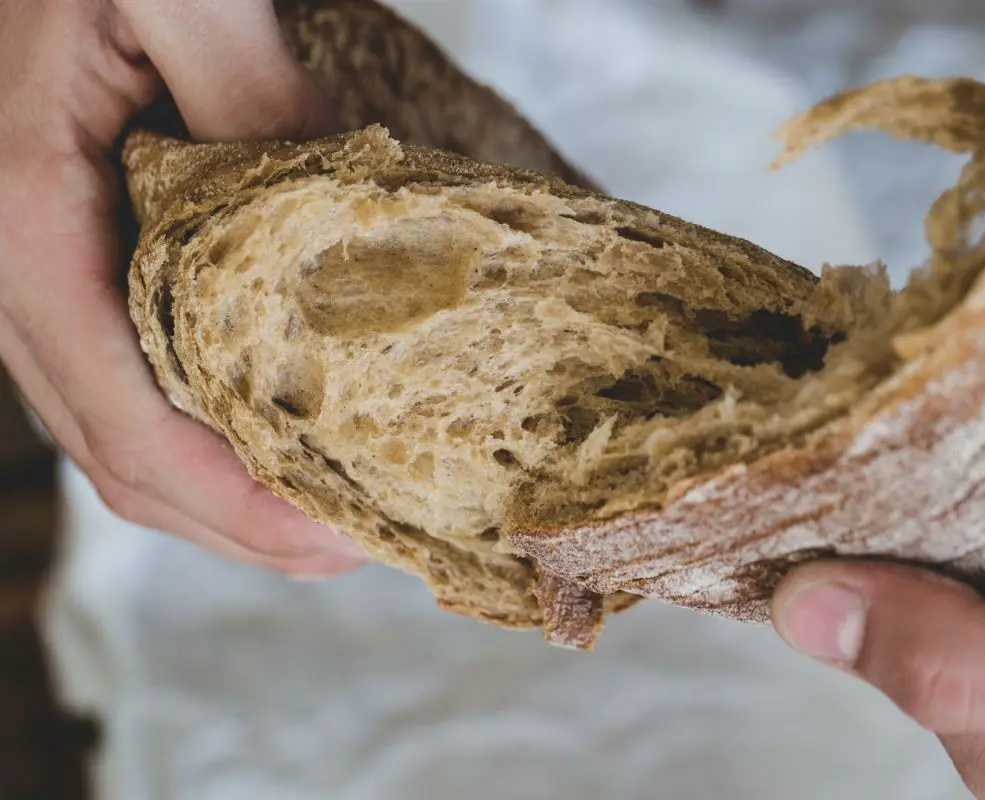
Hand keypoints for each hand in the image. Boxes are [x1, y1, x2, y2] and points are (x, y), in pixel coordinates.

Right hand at [0, 0, 365, 575]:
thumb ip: (249, 99)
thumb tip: (340, 216)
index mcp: (26, 225)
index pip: (123, 416)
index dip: (226, 501)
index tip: (329, 537)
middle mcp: (18, 274)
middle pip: (117, 457)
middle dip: (236, 527)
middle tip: (355, 548)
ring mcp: (44, 280)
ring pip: (119, 435)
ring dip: (220, 500)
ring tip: (329, 523)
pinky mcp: (78, 267)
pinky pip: (130, 383)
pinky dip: (201, 439)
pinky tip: (273, 443)